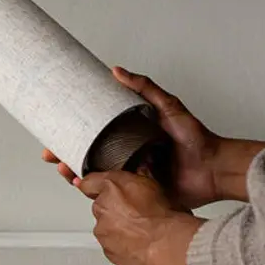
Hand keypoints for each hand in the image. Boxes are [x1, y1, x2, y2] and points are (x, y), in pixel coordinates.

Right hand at [43, 67, 222, 207]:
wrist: (213, 168)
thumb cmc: (195, 138)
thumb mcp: (168, 106)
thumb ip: (145, 88)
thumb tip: (117, 70)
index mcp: (129, 136)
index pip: (94, 134)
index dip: (72, 134)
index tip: (54, 131)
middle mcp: (127, 156)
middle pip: (88, 155)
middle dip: (65, 156)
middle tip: (50, 154)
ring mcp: (130, 176)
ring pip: (94, 175)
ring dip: (74, 173)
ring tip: (63, 169)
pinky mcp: (137, 194)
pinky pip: (110, 193)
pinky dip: (93, 191)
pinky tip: (81, 186)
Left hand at [77, 170, 202, 264]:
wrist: (168, 242)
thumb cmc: (163, 214)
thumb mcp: (154, 184)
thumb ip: (140, 177)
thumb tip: (140, 170)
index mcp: (111, 187)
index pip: (89, 183)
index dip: (93, 186)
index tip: (92, 189)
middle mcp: (102, 208)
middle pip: (101, 207)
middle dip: (114, 210)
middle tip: (135, 213)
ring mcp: (103, 232)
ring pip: (106, 228)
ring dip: (118, 228)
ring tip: (141, 230)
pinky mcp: (108, 251)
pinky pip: (113, 246)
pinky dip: (122, 245)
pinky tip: (140, 243)